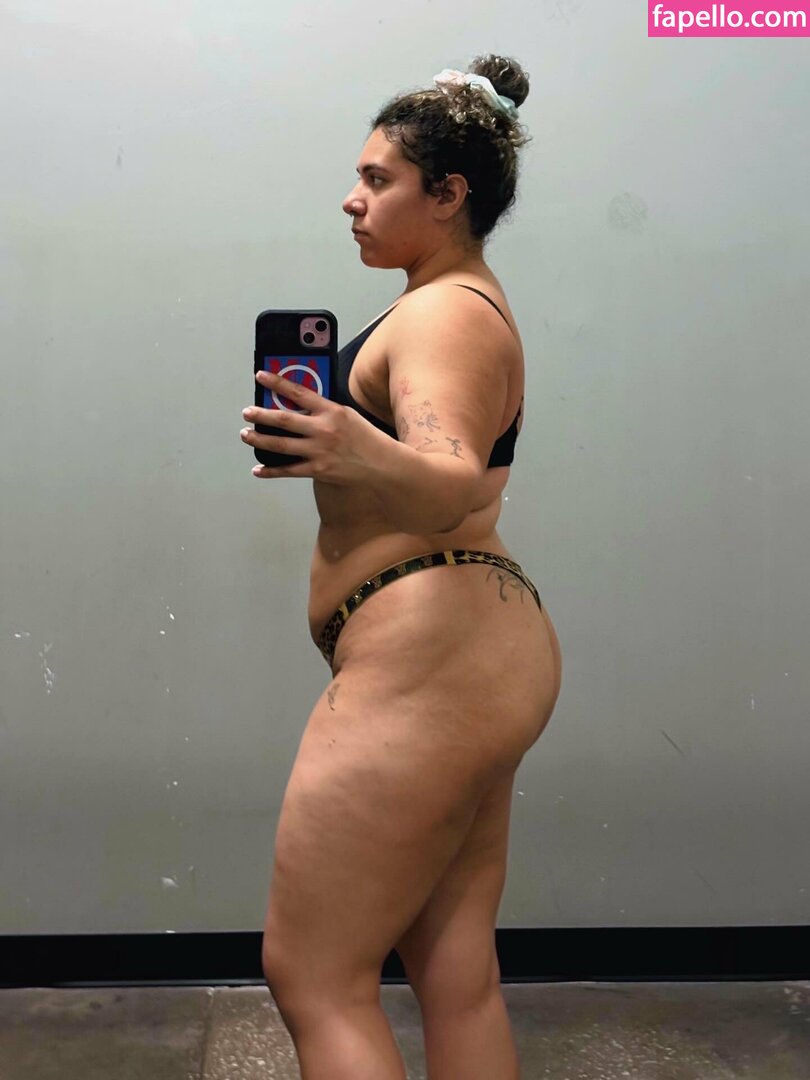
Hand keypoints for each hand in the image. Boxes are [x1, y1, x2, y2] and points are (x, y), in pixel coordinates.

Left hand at [241, 370, 377, 483]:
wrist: (382, 464)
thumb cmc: (365, 437)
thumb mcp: (347, 414)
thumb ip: (323, 410)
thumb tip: (296, 405)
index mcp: (331, 411)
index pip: (298, 392)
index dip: (276, 383)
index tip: (260, 377)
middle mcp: (323, 430)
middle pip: (283, 420)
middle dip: (260, 415)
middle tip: (247, 412)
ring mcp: (319, 452)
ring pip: (280, 445)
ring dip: (259, 439)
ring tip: (246, 434)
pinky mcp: (318, 470)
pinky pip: (289, 471)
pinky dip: (271, 471)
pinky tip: (258, 469)